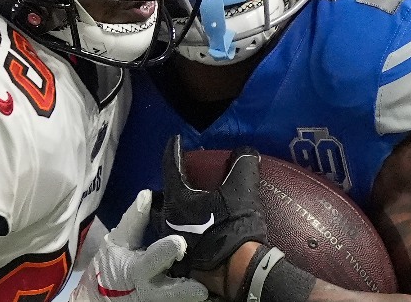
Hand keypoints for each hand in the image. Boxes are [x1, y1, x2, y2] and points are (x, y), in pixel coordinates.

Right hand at [71, 190, 208, 301]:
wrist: (103, 297)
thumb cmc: (111, 265)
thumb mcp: (116, 241)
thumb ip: (133, 221)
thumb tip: (148, 195)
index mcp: (137, 270)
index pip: (151, 260)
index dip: (164, 252)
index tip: (178, 243)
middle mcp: (151, 290)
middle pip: (170, 293)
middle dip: (185, 290)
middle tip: (202, 289)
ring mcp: (159, 301)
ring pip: (178, 300)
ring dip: (192, 294)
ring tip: (211, 288)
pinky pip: (181, 301)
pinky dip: (191, 296)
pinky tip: (211, 290)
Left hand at [159, 137, 267, 276]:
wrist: (236, 270)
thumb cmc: (233, 226)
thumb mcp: (242, 190)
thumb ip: (243, 165)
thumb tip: (245, 151)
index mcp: (176, 199)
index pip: (171, 166)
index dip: (174, 150)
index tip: (176, 140)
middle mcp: (167, 218)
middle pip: (165, 195)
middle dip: (172, 183)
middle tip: (183, 175)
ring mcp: (171, 240)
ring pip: (168, 217)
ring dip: (177, 207)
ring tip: (190, 201)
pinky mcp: (181, 257)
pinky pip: (178, 235)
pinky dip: (185, 226)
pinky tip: (197, 225)